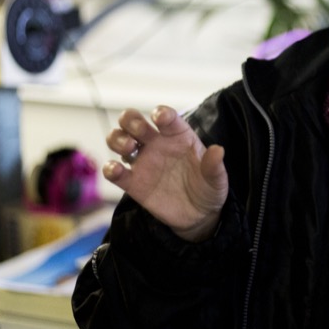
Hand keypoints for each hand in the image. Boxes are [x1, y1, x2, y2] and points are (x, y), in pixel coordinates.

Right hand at [104, 105, 227, 241]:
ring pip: (118, 139)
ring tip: (129, 148)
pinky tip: (116, 170)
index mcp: (178, 136)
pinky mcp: (133, 183)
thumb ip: (214, 166)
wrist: (198, 216)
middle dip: (131, 120)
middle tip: (139, 132)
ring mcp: (143, 162)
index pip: (166, 117)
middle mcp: (156, 144)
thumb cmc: (208, 189)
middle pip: (133, 121)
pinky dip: (110, 168)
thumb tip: (218, 150)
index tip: (160, 117)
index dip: (161, 113)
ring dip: (117, 138)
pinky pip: (114, 171)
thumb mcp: (217, 180)